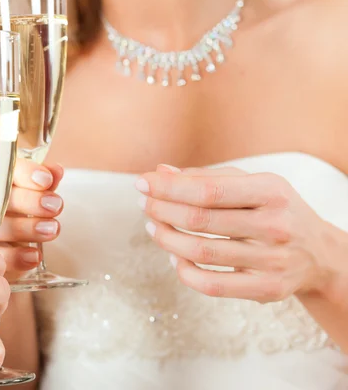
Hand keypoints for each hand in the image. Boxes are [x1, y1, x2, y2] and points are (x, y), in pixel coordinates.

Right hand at [0, 158, 64, 280]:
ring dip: (26, 229)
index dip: (22, 172)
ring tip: (51, 230)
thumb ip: (33, 181)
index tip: (46, 179)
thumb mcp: (16, 192)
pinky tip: (33, 255)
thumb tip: (55, 172)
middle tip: (55, 206)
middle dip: (28, 201)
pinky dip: (14, 257)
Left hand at [137, 164, 332, 303]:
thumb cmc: (275, 211)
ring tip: (153, 227)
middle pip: (200, 220)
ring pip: (201, 253)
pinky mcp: (267, 289)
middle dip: (162, 210)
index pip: (208, 189)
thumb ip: (207, 177)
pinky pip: (212, 285)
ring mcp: (273, 261)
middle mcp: (275, 225)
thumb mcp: (252, 184)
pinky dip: (184, 272)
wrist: (320, 254)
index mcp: (271, 191)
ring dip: (166, 239)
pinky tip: (174, 258)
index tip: (142, 184)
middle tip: (145, 205)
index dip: (168, 187)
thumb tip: (160, 171)